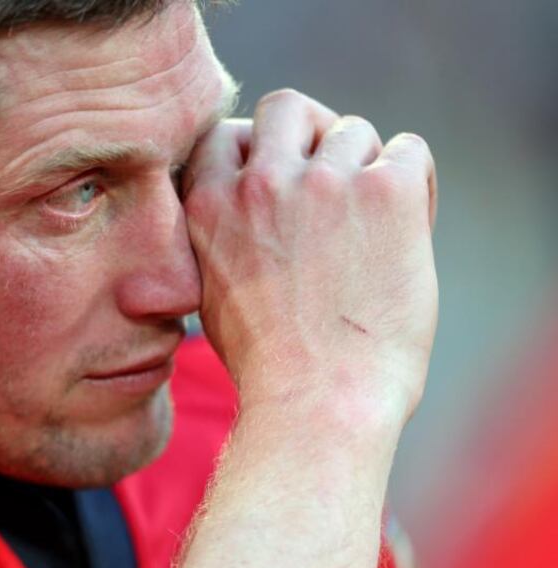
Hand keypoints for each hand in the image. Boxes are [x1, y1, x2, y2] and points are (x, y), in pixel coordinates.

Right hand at [184, 89, 437, 423]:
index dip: (257, 150)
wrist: (319, 402)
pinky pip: (409, 151)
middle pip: (288, 108)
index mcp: (210, 205)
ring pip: (354, 130)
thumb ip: (221, 231)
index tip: (280, 179)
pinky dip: (413, 182)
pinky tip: (406, 225)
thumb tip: (249, 196)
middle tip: (331, 178)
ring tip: (371, 226)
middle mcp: (261, 182)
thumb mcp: (211, 289)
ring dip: (364, 168)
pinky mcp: (385, 192)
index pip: (227, 133)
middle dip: (310, 133)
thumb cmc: (268, 363)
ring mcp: (324, 183)